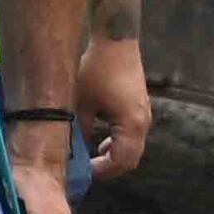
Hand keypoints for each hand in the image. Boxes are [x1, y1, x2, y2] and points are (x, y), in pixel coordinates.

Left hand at [75, 35, 152, 182]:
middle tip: (84, 171)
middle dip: (108, 168)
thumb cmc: (96, 70)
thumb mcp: (80, 103)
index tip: (81, 174)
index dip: (102, 172)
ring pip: (132, 147)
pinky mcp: (140, 107)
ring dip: (113, 155)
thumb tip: (70, 154)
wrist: (115, 40)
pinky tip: (99, 141)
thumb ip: (78, 131)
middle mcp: (143, 122)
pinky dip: (118, 143)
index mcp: (131, 124)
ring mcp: (144, 114)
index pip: (122, 162)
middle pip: (130, 158)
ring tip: (89, 158)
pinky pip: (132, 135)